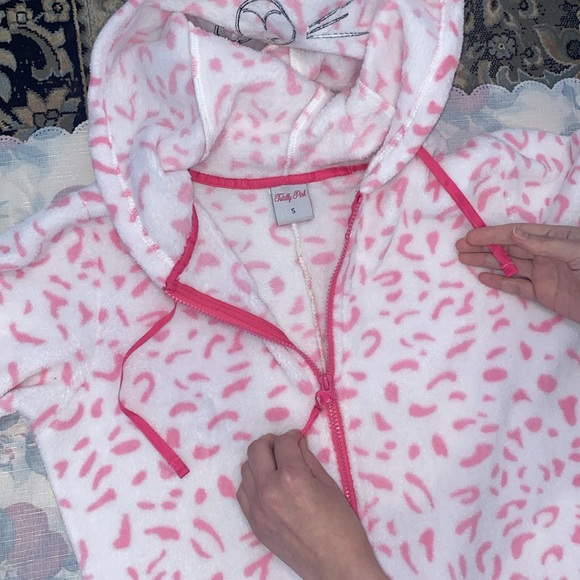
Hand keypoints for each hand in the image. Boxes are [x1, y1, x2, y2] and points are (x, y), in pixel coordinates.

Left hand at [237, 430, 387, 579]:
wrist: (335, 564)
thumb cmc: (340, 524)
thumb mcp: (328, 484)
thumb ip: (308, 459)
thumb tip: (297, 442)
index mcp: (291, 477)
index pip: (283, 442)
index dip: (292, 435)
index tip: (298, 438)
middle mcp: (268, 489)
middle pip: (256, 449)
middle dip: (270, 442)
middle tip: (283, 446)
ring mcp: (257, 508)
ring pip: (246, 469)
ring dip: (260, 461)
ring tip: (275, 466)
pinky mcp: (253, 523)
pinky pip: (243, 492)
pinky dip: (252, 482)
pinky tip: (267, 485)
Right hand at [456, 224, 579, 322]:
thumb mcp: (575, 251)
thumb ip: (544, 244)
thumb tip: (513, 234)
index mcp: (554, 239)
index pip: (517, 234)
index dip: (493, 234)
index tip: (471, 236)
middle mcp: (545, 254)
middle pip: (508, 249)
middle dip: (484, 247)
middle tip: (459, 247)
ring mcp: (543, 274)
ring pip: (509, 266)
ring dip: (486, 262)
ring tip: (464, 260)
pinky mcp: (544, 294)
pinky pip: (517, 287)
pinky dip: (500, 282)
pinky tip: (484, 278)